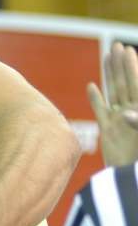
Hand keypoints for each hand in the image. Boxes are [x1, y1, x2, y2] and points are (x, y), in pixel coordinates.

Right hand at [88, 41, 137, 166]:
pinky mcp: (108, 131)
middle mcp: (132, 113)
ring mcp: (119, 120)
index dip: (132, 67)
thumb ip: (136, 124)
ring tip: (106, 58)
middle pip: (125, 83)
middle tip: (117, 46)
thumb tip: (127, 114)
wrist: (130, 179)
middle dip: (121, 64)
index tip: (127, 50)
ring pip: (113, 92)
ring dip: (110, 75)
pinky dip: (96, 99)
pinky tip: (92, 86)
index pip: (137, 84)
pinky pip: (100, 110)